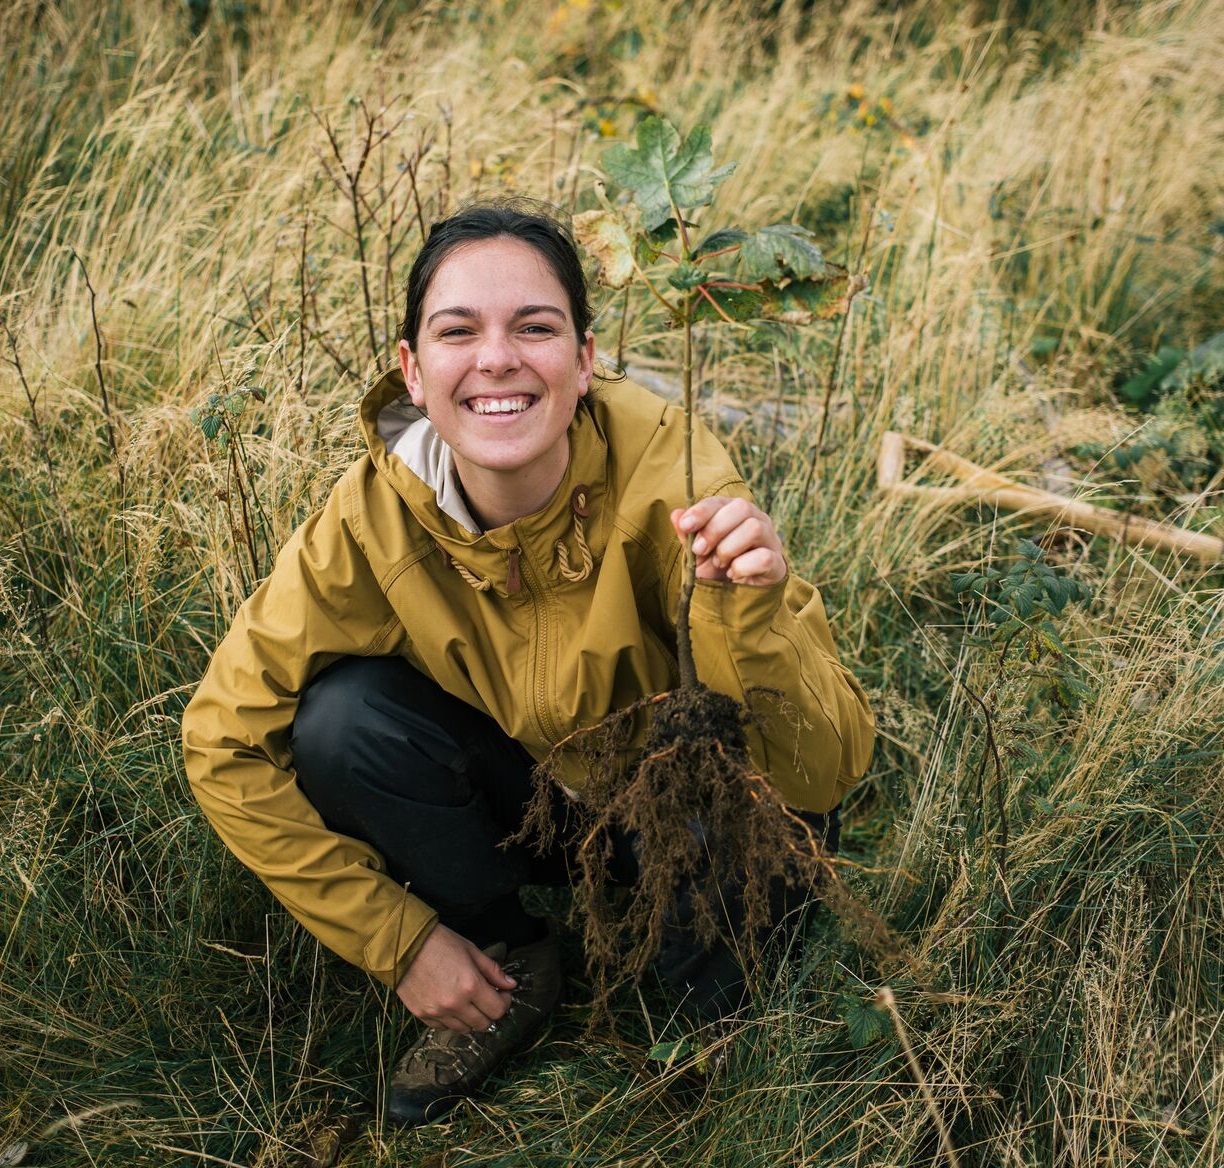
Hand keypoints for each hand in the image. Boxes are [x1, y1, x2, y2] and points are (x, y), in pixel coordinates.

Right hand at [395, 924, 515, 1031]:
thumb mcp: (471, 950)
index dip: (505, 1002)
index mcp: (470, 986)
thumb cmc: (439, 943)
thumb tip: (511, 985)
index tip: (503, 993)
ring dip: (471, 1018)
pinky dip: (451, 1019)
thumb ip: (493, 970)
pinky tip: (451, 1004)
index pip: (498, 1009)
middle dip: (490, 1012)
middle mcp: (455, 1004)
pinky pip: (444, 1027)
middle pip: (483, 1024)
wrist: (403, 945)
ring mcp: (437, 1012)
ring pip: (464, 1029)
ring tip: (468, 1001)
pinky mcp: (422, 1015)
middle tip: (487, 998)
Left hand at [671, 496, 786, 586]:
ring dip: (728, 548)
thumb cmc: (717, 567)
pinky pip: (764, 557)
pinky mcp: (778, 564)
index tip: (686, 526)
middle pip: (742, 507)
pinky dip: (742, 567)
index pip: (721, 501)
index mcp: (736, 512)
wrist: (738, 597)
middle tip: (700, 551)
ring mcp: (771, 540)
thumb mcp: (697, 552)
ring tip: (719, 564)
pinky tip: (733, 574)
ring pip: (754, 529)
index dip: (702, 511)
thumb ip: (687, 534)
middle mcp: (757, 520)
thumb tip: (676, 514)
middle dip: (715, 529)